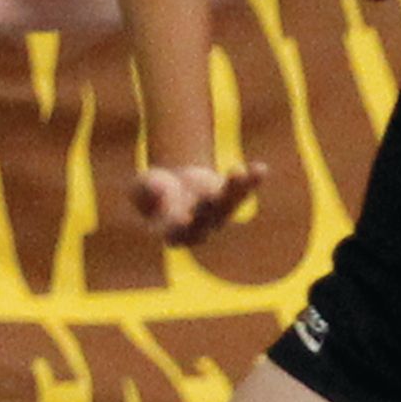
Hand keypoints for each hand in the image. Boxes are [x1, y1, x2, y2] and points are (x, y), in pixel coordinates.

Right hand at [130, 161, 261, 248]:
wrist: (175, 185)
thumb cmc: (152, 190)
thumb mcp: (140, 187)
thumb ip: (146, 189)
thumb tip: (161, 187)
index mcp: (172, 232)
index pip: (176, 232)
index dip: (179, 226)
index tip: (182, 218)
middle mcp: (200, 227)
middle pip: (205, 220)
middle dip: (207, 207)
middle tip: (208, 195)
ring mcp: (218, 213)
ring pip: (228, 204)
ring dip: (234, 189)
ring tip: (236, 171)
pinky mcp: (231, 197)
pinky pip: (244, 190)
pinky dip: (252, 180)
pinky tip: (260, 169)